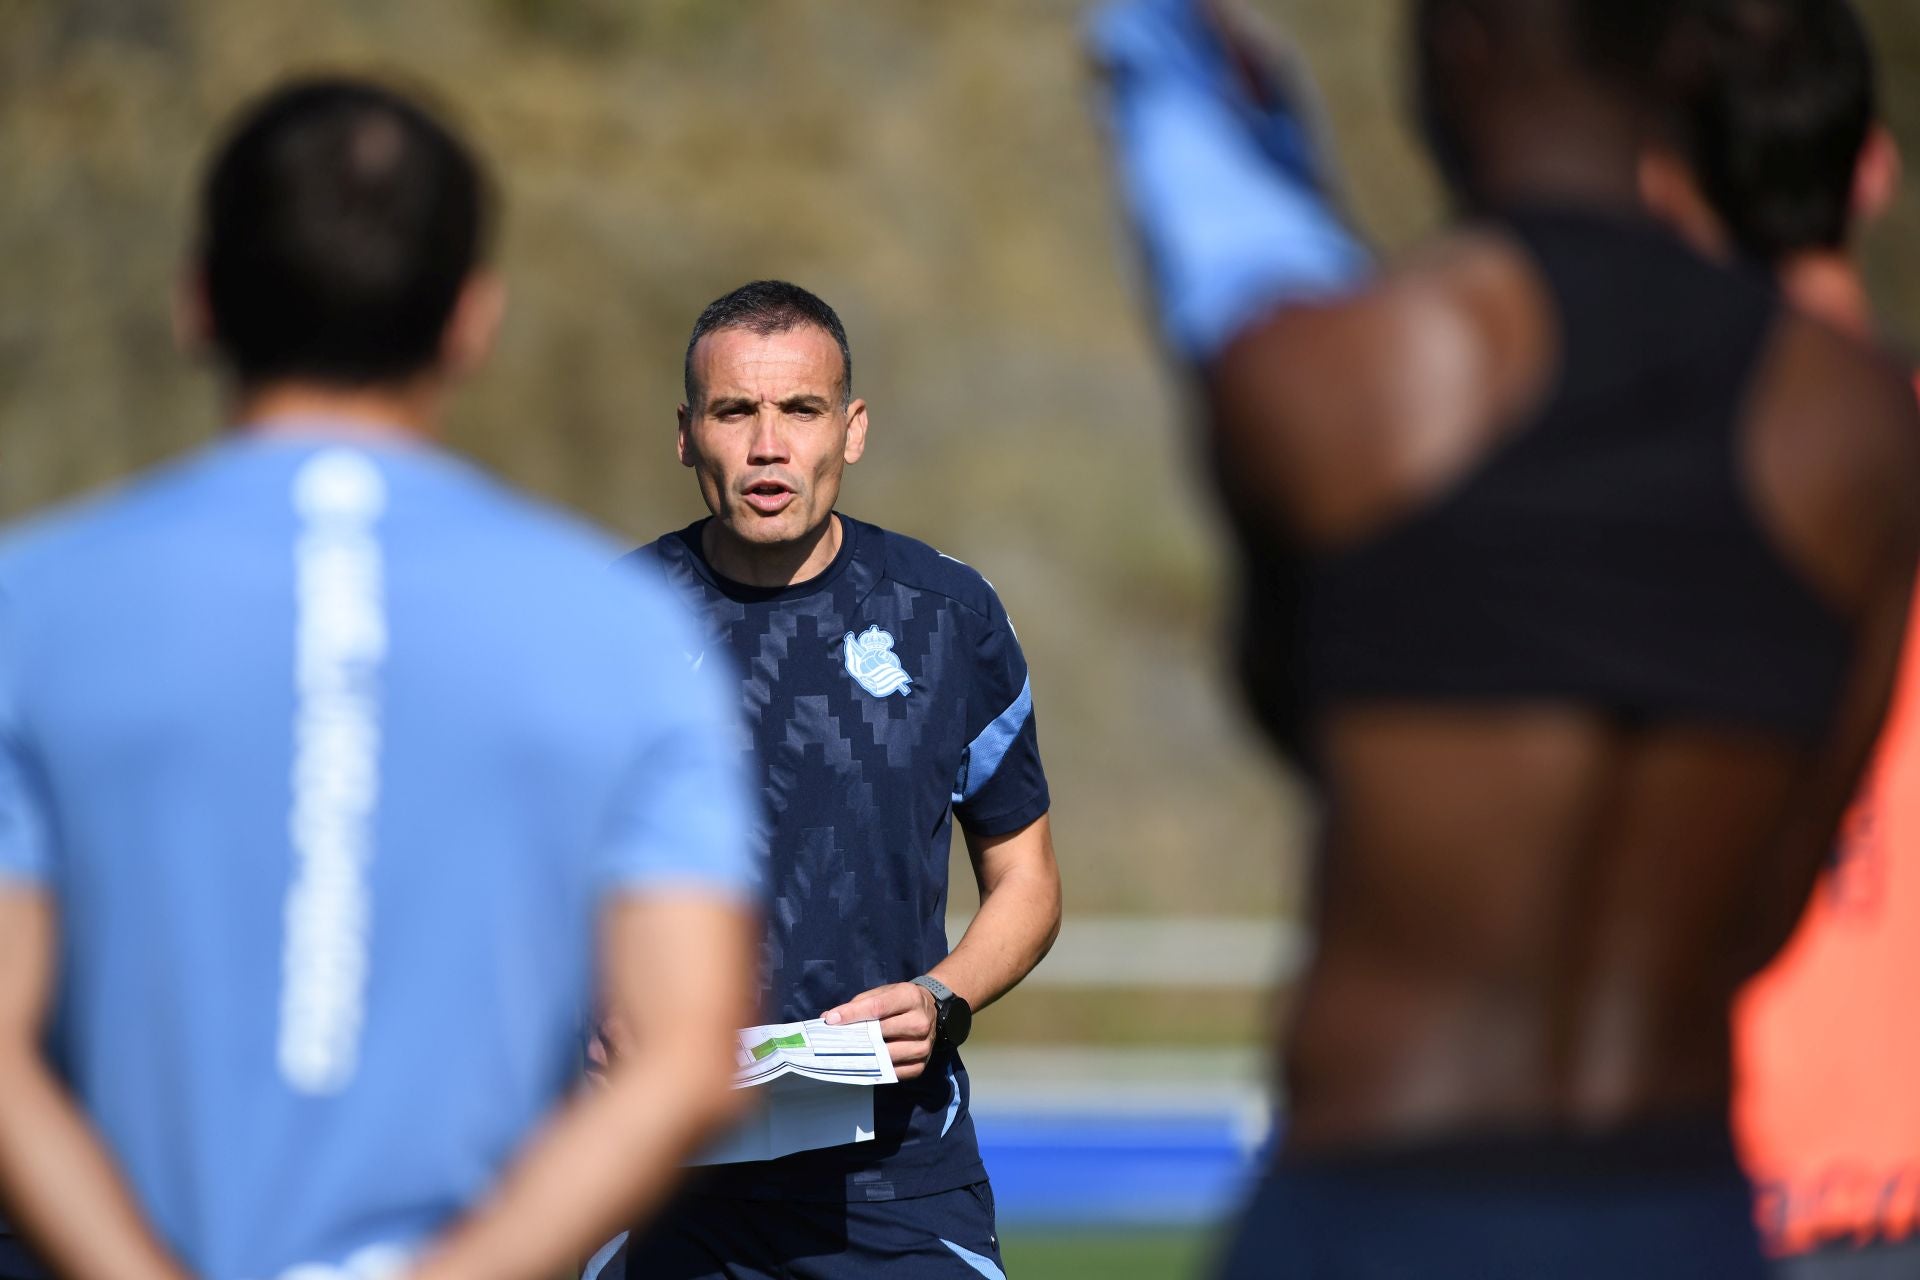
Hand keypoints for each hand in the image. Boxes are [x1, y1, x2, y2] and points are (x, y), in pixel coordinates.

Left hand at [821, 982, 938, 1081]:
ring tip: (848, 1054)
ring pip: (888, 1054)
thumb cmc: (900, 1002)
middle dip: (856, 1036)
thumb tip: (829, 1018)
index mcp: (910, 997)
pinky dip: (879, 1069)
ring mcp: (924, 1045)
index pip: (878, 1007)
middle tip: (835, 1041)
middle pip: (882, 1032)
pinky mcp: (922, 1064)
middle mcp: (921, 1021)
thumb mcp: (883, 993)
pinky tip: (866, 1064)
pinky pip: (895, 1072)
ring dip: (866, 1055)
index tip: (831, 1019)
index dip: (853, 1014)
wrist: (930, 1012)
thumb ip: (858, 1004)